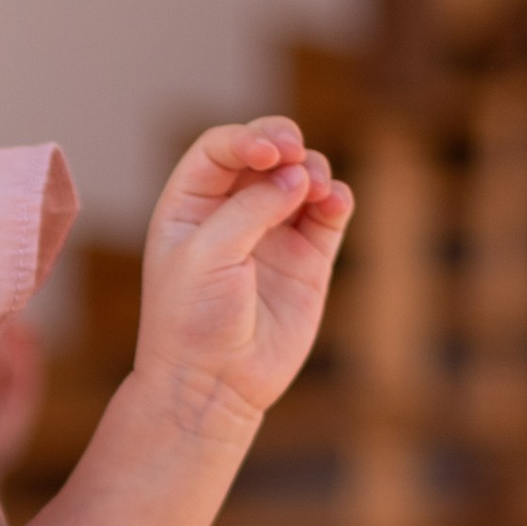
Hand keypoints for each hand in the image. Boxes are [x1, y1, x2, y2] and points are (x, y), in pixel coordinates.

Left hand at [134, 117, 352, 431]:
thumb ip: (250, 210)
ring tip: (312, 189)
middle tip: (294, 153)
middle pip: (265, 152)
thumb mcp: (207, 257)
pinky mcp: (308, 258)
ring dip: (312, 170)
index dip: (246, 138)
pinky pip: (329, 212)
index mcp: (190, 205)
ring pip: (301, 177)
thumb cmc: (192, 322)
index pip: (220, 148)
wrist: (214, 386)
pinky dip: (337, 198)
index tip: (268, 153)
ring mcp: (272, 233)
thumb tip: (298, 176)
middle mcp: (231, 212)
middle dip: (283, 142)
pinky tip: (333, 202)